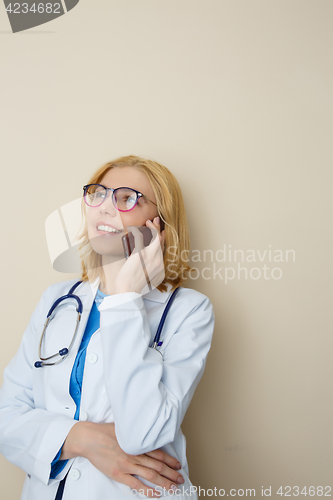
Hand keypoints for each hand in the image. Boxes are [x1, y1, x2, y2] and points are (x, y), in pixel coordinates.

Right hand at [61, 421, 182, 497]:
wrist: (90, 438)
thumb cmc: (105, 432)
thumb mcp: (124, 429)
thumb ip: (136, 434)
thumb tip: (146, 435)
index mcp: (137, 443)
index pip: (158, 453)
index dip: (170, 460)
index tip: (178, 465)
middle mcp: (135, 454)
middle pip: (158, 465)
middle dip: (171, 473)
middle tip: (181, 479)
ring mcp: (127, 465)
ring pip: (151, 475)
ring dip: (164, 482)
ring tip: (173, 487)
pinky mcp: (118, 473)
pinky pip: (136, 484)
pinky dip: (147, 490)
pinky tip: (156, 494)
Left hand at [114, 217, 164, 294]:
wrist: (127, 290)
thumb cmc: (133, 286)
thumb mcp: (146, 278)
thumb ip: (149, 269)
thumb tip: (145, 261)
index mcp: (160, 268)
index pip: (163, 250)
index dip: (163, 239)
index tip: (162, 232)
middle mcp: (158, 261)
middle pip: (161, 242)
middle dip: (159, 230)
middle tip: (156, 221)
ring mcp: (151, 257)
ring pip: (156, 238)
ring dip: (153, 227)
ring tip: (149, 221)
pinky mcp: (141, 253)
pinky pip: (143, 238)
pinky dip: (140, 231)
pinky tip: (136, 228)